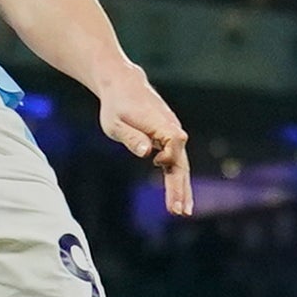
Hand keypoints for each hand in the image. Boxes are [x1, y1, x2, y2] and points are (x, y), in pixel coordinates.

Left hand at [92, 64, 197, 218]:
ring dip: (181, 188)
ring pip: (180, 165)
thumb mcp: (115, 123)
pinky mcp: (167, 139)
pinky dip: (176, 179)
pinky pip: (174, 162)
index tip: (156, 161)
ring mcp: (171, 135)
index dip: (169, 154)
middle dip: (181, 187)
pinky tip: (176, 196)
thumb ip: (131, 137)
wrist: (123, 86)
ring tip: (182, 211)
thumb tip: (146, 152)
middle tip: (181, 211)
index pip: (174, 142)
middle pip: (181, 161)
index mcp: (161, 123)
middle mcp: (171, 129)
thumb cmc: (116, 105)